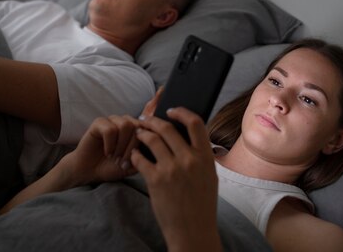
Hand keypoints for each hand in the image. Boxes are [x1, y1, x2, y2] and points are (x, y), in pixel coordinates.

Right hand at [63, 88, 163, 183]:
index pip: (149, 112)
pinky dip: (110, 144)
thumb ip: (146, 153)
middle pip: (139, 125)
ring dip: (121, 146)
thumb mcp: (135, 163)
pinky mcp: (99, 122)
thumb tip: (158, 142)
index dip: (156, 101)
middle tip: (124, 161)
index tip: (163, 89)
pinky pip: (110, 130)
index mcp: (136, 129)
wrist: (91, 172)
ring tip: (116, 157)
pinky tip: (107, 152)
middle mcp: (126, 121)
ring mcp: (113, 120)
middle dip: (133, 147)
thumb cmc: (114, 167)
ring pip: (126, 126)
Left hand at [131, 107, 221, 251]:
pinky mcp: (155, 180)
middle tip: (145, 119)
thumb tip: (188, 137)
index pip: (195, 123)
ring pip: (151, 140)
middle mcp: (188, 159)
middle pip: (167, 128)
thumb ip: (200, 155)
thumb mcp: (209, 176)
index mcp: (205, 157)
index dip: (181, 112)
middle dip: (153, 120)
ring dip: (142, 134)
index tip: (171, 110)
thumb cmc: (202, 204)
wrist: (193, 231)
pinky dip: (135, 154)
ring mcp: (171, 169)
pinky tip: (134, 155)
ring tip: (138, 134)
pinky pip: (140, 159)